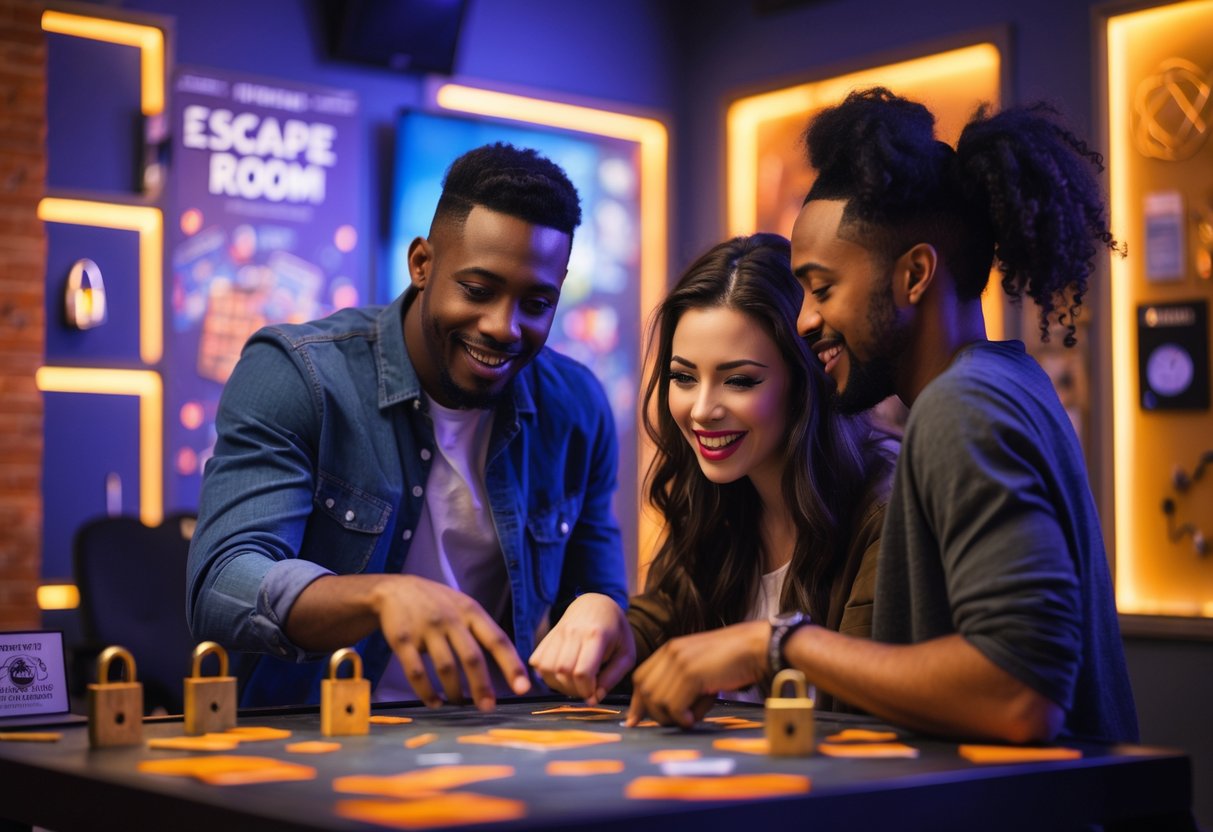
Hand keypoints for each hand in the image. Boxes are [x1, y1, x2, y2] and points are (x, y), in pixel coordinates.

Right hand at [373, 575, 530, 710]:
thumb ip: (481, 630)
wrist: (393, 589)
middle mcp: (451, 619)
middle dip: (482, 686)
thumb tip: (508, 664)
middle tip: (488, 707)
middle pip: (472, 657)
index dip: (512, 665)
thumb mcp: (463, 605)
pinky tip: (434, 702)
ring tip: (460, 705)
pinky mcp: (403, 640)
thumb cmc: (437, 602)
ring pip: (446, 667)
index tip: (523, 687)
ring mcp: (426, 629)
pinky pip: (416, 671)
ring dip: (455, 691)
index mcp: (471, 611)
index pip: (497, 640)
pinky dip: (426, 691)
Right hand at [529, 593, 633, 704]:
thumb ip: (612, 677)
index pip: (582, 672)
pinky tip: (561, 674)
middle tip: (585, 689)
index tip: (593, 693)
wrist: (596, 604)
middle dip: (573, 690)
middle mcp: (573, 633)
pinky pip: (537, 662)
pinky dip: (546, 674)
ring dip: (558, 684)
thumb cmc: (616, 631)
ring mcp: (557, 633)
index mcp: (596, 635)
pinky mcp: (547, 637)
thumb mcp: (626, 653)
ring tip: (573, 683)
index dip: (586, 690)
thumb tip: (594, 699)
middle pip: (562, 672)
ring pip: (546, 669)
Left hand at [625, 620, 769, 727]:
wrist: (755, 647)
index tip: (636, 720)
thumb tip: (669, 713)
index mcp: (670, 649)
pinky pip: (675, 706)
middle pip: (644, 691)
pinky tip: (695, 718)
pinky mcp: (691, 674)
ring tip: (693, 715)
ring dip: (673, 717)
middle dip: (655, 713)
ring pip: (658, 701)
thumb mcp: (699, 666)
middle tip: (678, 720)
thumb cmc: (732, 661)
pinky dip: (683, 718)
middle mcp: (670, 653)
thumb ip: (681, 682)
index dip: (638, 702)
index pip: (640, 677)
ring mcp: (679, 662)